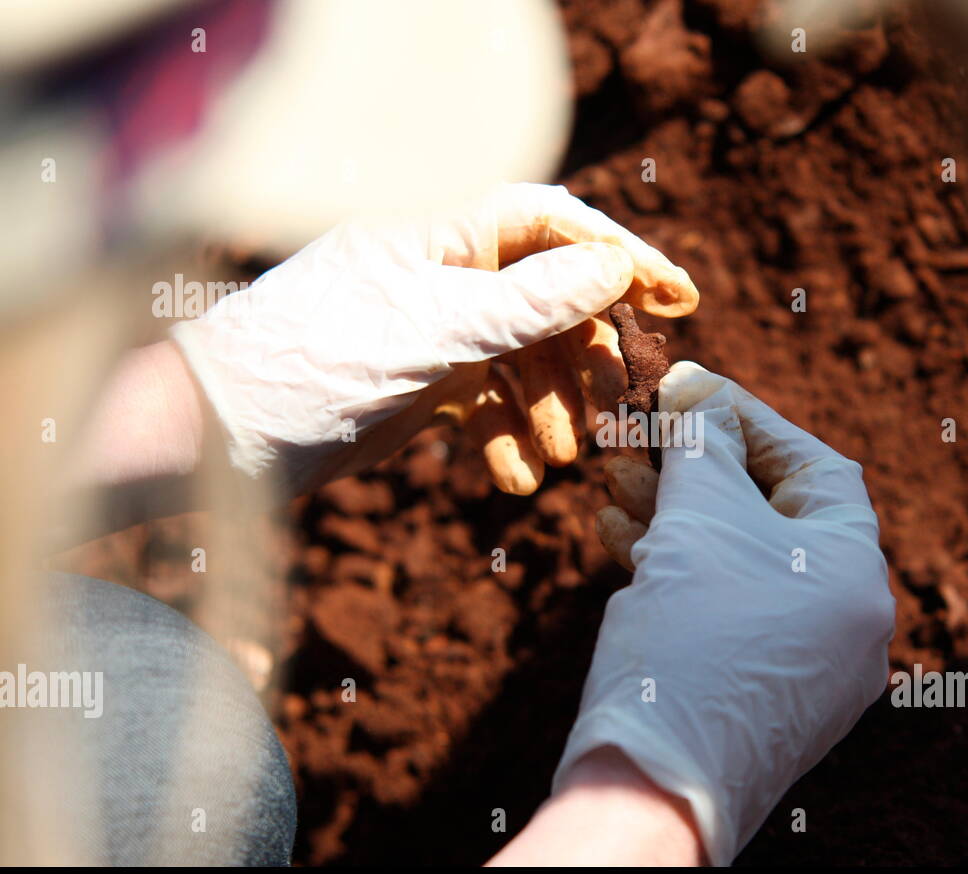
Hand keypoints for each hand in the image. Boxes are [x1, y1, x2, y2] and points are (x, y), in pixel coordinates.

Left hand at [169, 183, 698, 495]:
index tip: (679, 298)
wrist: (217, 441)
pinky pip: (489, 405)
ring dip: (551, 409)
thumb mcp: (431, 331)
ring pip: (525, 360)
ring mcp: (433, 334)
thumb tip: (613, 270)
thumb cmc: (310, 365)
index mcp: (442, 238)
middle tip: (615, 407)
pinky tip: (512, 480)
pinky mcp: (421, 386)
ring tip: (558, 457)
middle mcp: (443, 278)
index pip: (552, 227)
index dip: (621, 256)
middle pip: (550, 300)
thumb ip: (526, 303)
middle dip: (587, 355)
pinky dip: (507, 439)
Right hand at [558, 362, 895, 863]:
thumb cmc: (686, 642)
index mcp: (856, 576)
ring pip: (741, 564)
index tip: (689, 391)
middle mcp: (848, 623)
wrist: (651, 790)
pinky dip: (681, 571)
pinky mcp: (762, 695)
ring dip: (677, 516)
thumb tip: (696, 388)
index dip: (745, 419)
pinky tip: (620, 540)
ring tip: (615, 484)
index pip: (812, 467)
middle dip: (697, 470)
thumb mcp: (696, 520)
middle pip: (771, 514)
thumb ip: (702, 443)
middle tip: (638, 437)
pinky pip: (728, 610)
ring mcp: (808, 667)